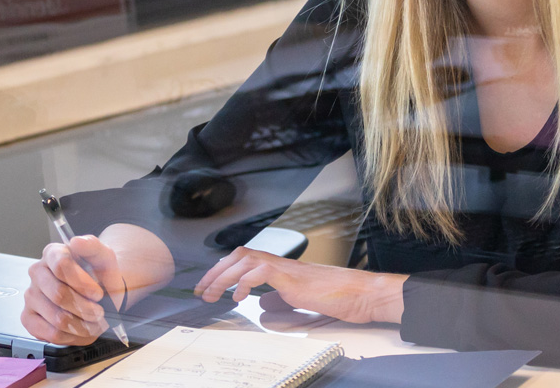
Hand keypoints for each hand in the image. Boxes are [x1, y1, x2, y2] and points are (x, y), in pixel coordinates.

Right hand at [21, 235, 124, 345]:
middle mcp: (38, 272)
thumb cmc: (99, 272)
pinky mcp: (28, 318)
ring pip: (56, 317)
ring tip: (95, 323)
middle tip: (100, 312)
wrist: (99, 291)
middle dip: (84, 307)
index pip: (62, 266)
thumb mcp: (103, 255)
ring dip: (81, 324)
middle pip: (58, 295)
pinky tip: (83, 331)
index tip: (98, 293)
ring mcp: (31, 296)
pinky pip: (49, 334)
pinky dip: (71, 336)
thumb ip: (93, 245)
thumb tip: (77, 241)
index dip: (82, 283)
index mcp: (53, 252)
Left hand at [194, 247, 406, 323]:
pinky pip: (262, 271)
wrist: (358, 293)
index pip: (244, 258)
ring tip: (212, 294)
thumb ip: (278, 298)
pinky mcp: (292, 277)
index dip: (223, 269)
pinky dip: (245, 281)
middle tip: (201, 289)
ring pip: (246, 259)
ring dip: (224, 276)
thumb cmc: (335, 295)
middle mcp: (280, 262)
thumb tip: (261, 304)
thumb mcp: (298, 298)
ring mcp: (286, 268)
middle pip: (239, 254)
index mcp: (280, 266)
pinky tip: (239, 296)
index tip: (208, 285)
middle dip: (216, 271)